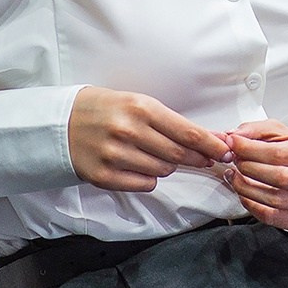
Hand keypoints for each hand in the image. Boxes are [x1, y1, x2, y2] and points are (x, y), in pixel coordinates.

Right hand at [67, 87, 230, 191]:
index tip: (226, 151)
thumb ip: (171, 122)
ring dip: (166, 166)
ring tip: (153, 154)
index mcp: (141, 108)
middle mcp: (129, 131)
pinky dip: (147, 178)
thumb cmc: (106, 109)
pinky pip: (144, 184)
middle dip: (196, 158)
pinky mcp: (104, 176)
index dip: (212, 145)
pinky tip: (136, 165)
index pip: (187, 133)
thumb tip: (210, 139)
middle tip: (204, 159)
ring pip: (162, 171)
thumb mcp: (137, 103)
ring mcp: (115, 155)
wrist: (61, 122)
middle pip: (179, 155)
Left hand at [221, 120, 287, 232]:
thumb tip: (235, 136)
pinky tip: (246, 195)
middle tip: (235, 162)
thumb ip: (257, 131)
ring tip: (236, 178)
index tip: (232, 145)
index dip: (250, 150)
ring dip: (248, 189)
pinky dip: (254, 207)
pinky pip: (276, 218)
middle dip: (250, 169)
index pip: (280, 152)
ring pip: (277, 200)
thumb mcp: (281, 135)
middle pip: (280, 177)